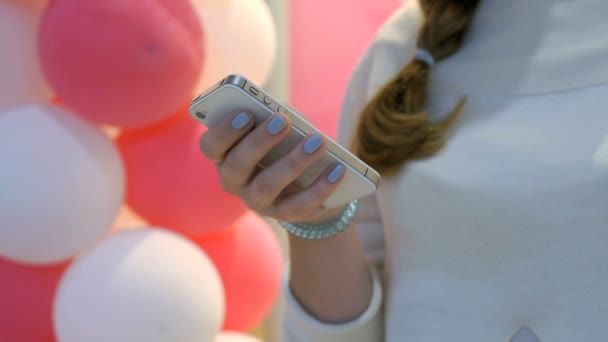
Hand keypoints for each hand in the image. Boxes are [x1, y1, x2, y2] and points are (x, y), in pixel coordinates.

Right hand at [199, 111, 345, 222]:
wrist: (302, 184)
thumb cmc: (283, 142)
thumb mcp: (277, 128)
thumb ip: (275, 117)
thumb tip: (286, 114)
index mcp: (224, 155)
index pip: (211, 146)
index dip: (225, 131)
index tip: (246, 114)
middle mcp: (233, 181)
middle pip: (238, 165)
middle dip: (259, 141)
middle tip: (283, 119)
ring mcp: (256, 201)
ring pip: (267, 186)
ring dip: (293, 162)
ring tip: (318, 141)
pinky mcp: (282, 215)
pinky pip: (298, 206)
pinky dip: (320, 188)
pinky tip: (338, 170)